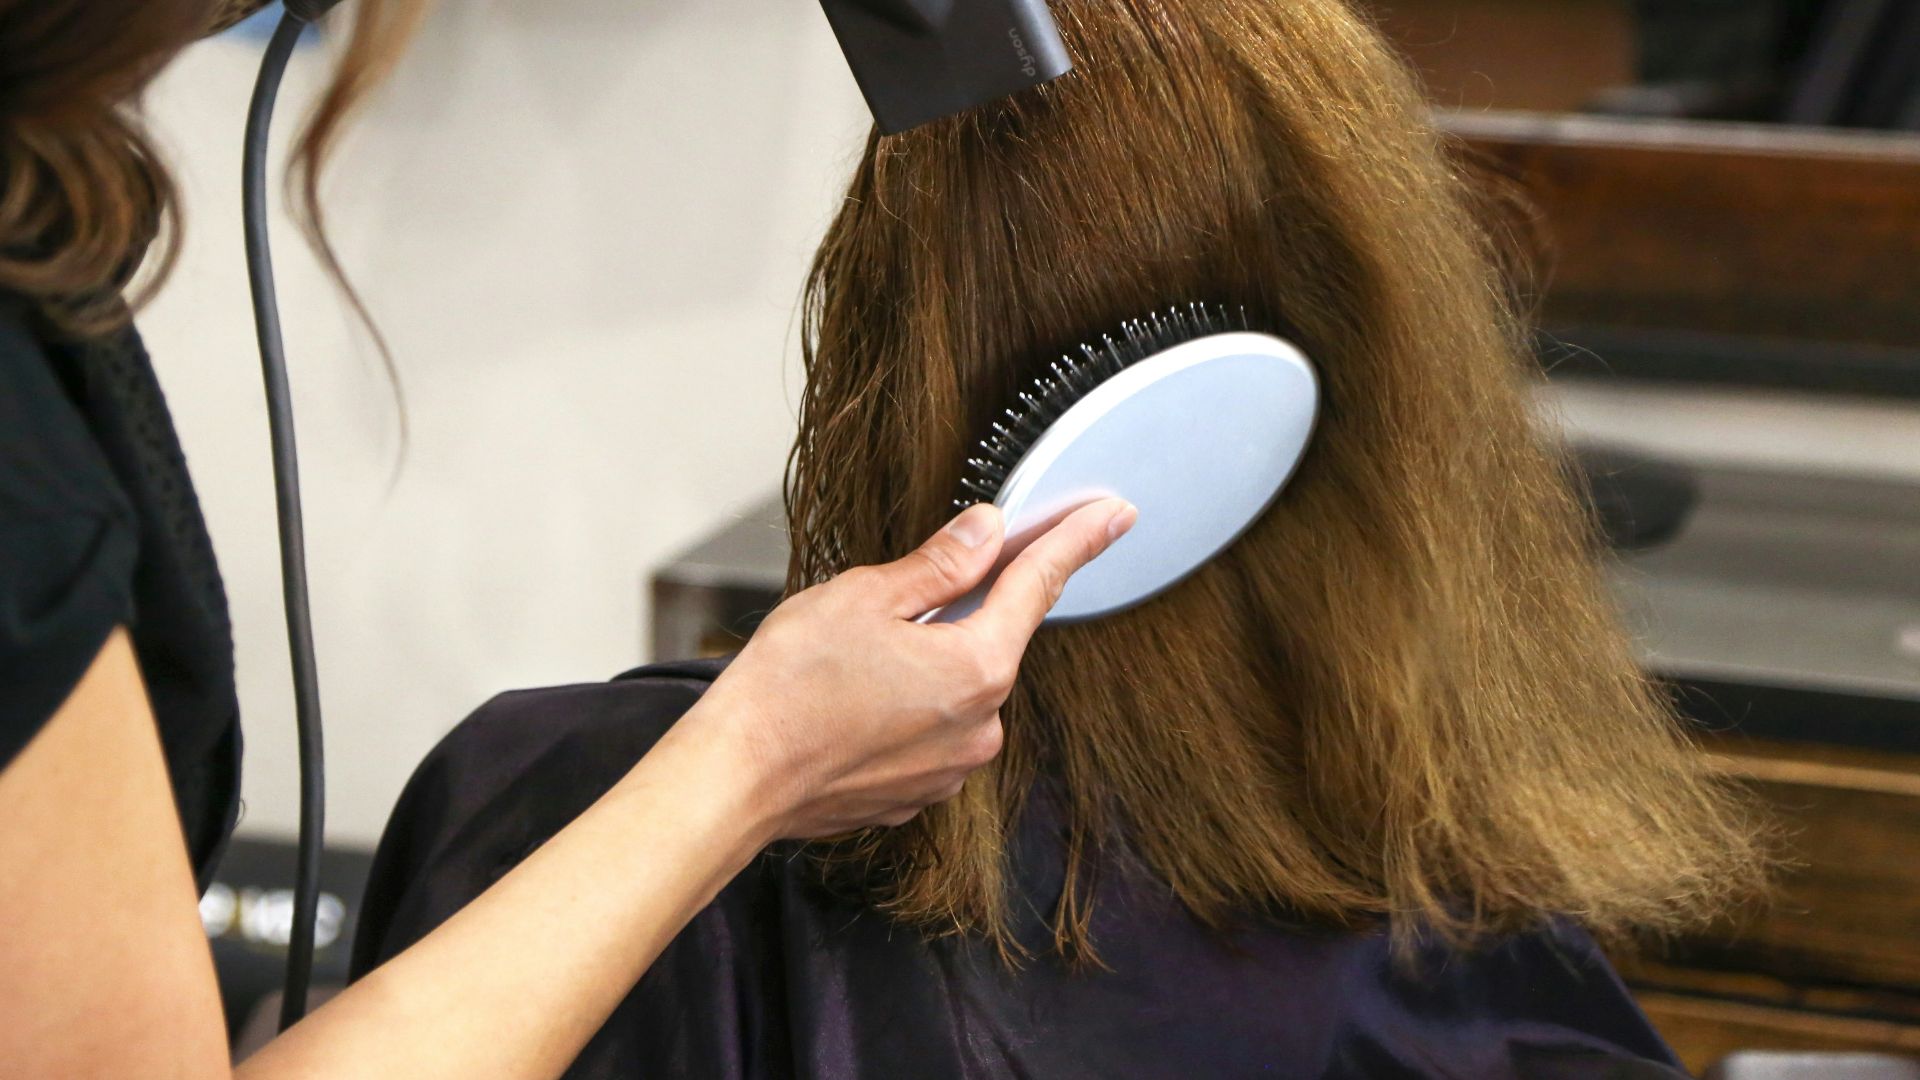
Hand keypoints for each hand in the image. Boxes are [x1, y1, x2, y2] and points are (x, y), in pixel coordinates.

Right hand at [678, 498, 1136, 842]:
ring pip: (956, 688)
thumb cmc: (787, 688)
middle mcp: (980, 726)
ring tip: (848, 658)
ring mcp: (950, 767)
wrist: (733, 781)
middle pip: (992, 639)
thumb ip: (939, 565)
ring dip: (924, 661)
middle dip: (958, 608)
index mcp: (977, 667)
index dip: (1077, 542)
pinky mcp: (916, 793)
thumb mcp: (864, 596)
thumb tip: (989, 532)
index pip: (1039, 585)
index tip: (1112, 515)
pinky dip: (902, 706)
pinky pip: (928, 730)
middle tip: (893, 595)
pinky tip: (850, 698)